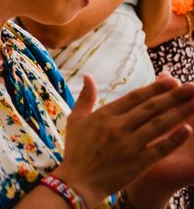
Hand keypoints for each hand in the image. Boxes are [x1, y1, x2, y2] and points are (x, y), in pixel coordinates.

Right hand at [55, 73, 193, 203]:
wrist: (78, 182)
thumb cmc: (77, 151)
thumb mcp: (76, 120)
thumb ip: (85, 98)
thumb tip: (88, 75)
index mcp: (104, 115)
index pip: (135, 97)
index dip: (155, 89)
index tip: (172, 81)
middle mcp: (117, 127)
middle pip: (151, 108)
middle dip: (173, 96)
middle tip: (191, 87)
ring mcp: (128, 145)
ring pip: (159, 125)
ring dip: (179, 113)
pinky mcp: (137, 163)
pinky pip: (159, 149)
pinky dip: (174, 139)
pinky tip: (188, 130)